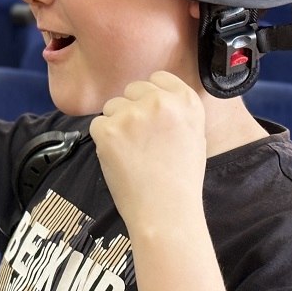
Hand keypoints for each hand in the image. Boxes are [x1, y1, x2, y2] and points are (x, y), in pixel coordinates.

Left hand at [90, 71, 206, 232]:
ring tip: (133, 153)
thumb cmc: (180, 180)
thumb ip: (176, 109)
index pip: (158, 78)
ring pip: (113, 106)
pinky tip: (120, 159)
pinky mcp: (108, 129)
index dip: (151, 96)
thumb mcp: (194, 135)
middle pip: (132, 89)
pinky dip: (103, 141)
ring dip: (116, 125)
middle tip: (141, 140)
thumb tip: (153, 94)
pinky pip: (97, 124)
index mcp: (186, 101)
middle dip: (132, 109)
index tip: (152, 115)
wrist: (166, 212)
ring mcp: (133, 114)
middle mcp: (160, 102)